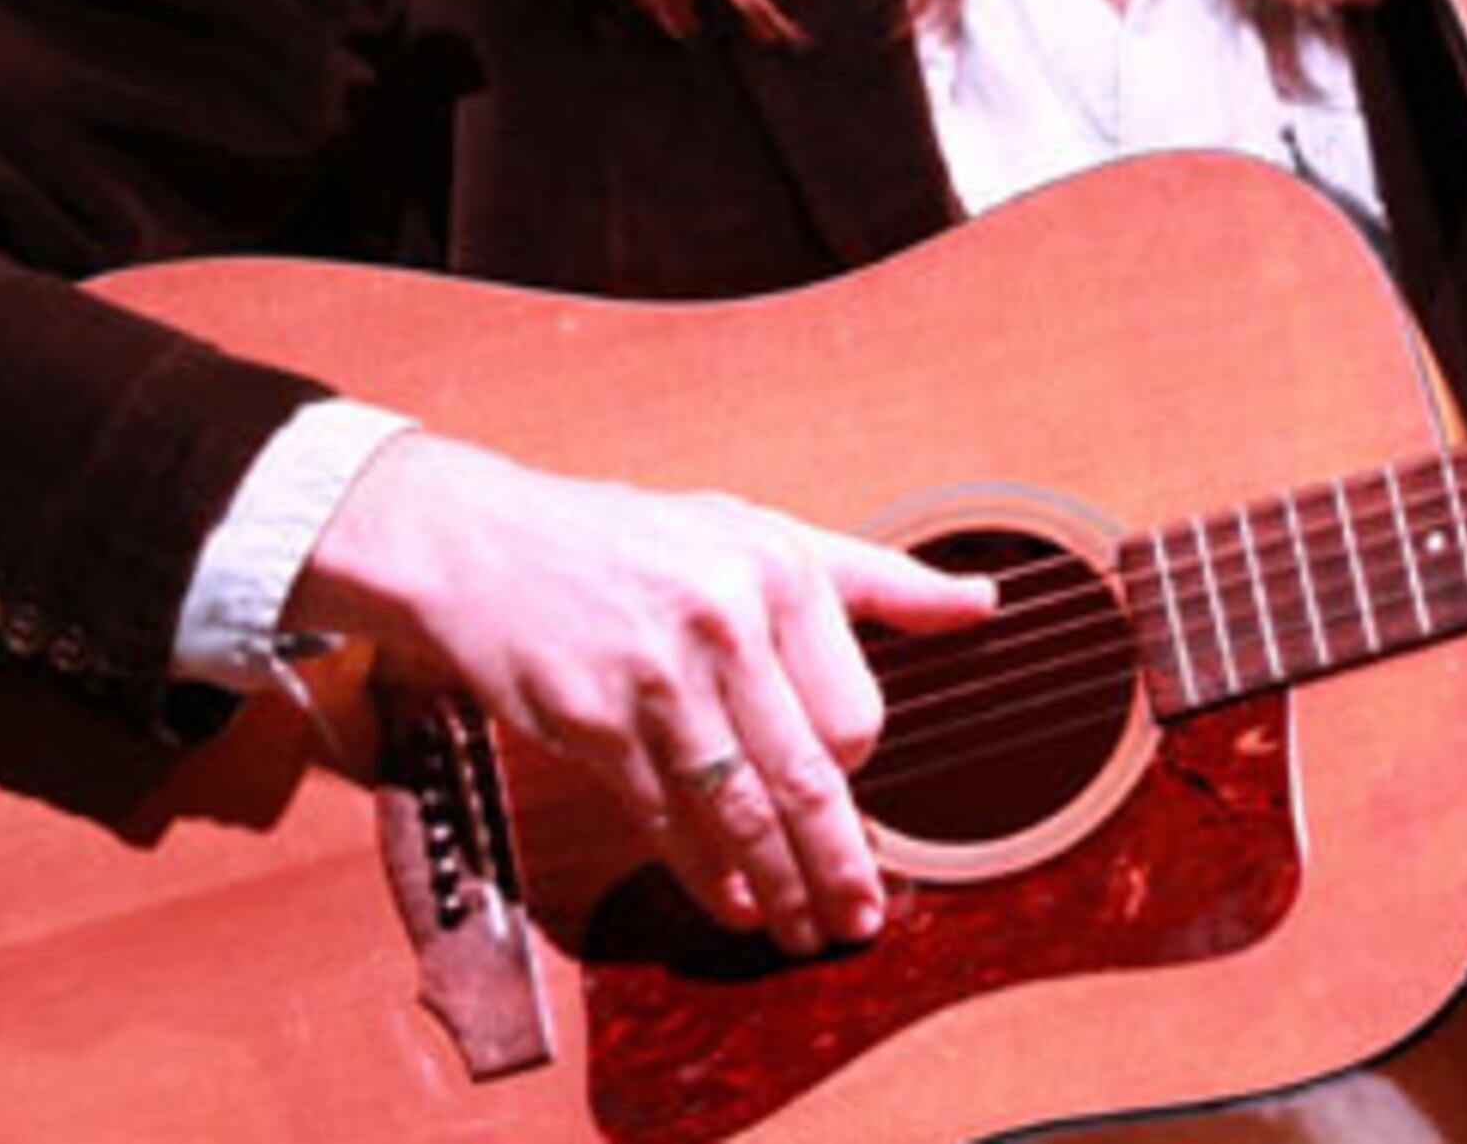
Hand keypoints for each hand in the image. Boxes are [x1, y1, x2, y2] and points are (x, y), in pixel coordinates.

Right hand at [286, 432, 995, 952]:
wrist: (484, 545)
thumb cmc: (633, 542)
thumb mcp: (758, 533)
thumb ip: (876, 580)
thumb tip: (981, 604)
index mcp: (779, 572)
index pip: (855, 712)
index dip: (859, 772)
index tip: (860, 809)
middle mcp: (724, 621)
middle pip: (806, 776)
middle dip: (840, 864)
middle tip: (861, 921)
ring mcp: (654, 675)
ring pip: (739, 810)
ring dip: (780, 886)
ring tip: (805, 932)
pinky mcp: (592, 720)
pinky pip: (667, 818)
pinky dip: (706, 872)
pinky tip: (734, 902)